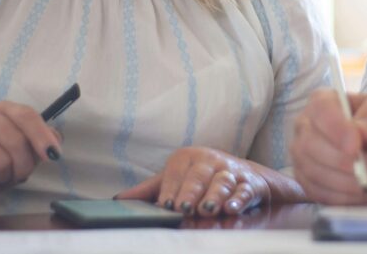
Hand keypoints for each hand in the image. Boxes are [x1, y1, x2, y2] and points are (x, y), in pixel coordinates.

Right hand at [0, 101, 62, 216]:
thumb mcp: (22, 154)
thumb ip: (40, 143)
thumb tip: (56, 140)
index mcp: (1, 110)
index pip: (26, 115)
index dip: (42, 136)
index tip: (54, 156)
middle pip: (16, 141)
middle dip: (23, 166)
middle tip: (18, 175)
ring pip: (0, 162)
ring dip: (4, 179)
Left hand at [116, 147, 270, 215]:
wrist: (242, 175)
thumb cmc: (201, 179)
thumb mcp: (175, 179)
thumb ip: (150, 190)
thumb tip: (118, 200)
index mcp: (188, 157)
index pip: (176, 173)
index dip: (171, 189)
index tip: (165, 205)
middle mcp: (210, 161)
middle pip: (199, 176)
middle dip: (191, 192)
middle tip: (183, 208)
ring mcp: (230, 171)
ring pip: (222, 183)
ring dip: (214, 195)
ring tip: (207, 209)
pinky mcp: (248, 183)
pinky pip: (244, 191)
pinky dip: (239, 199)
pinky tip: (231, 209)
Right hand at [290, 90, 366, 203]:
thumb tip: (362, 129)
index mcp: (323, 101)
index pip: (320, 110)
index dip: (335, 128)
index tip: (356, 145)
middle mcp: (305, 126)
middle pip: (310, 145)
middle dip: (342, 161)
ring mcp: (302, 155)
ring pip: (313, 172)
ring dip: (348, 183)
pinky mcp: (307, 181)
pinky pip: (319, 194)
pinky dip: (345, 197)